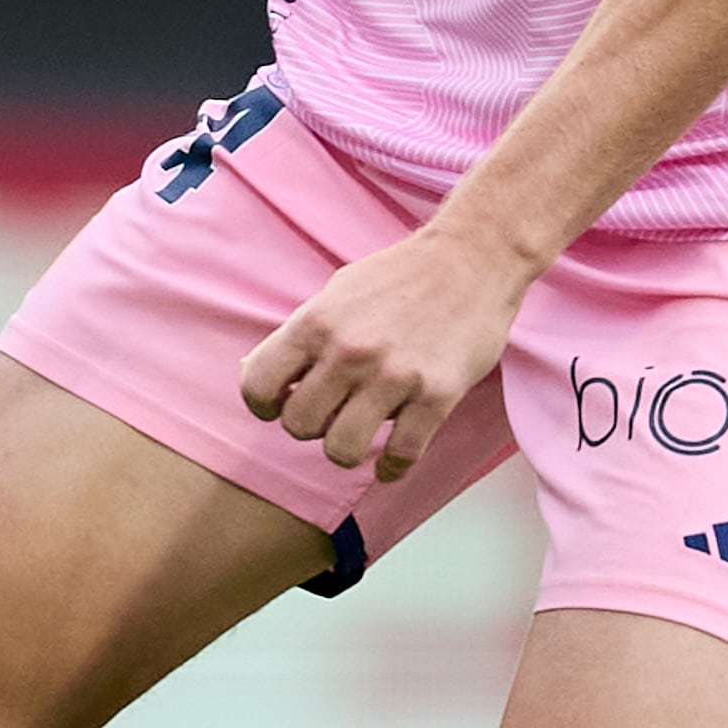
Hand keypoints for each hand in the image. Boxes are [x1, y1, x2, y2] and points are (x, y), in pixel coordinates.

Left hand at [237, 222, 534, 483]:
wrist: (472, 259)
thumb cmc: (399, 277)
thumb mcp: (334, 293)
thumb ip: (299, 336)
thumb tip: (256, 376)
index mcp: (316, 323)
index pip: (258, 386)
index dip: (263, 406)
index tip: (280, 406)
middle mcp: (349, 351)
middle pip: (298, 426)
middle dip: (310, 426)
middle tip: (330, 414)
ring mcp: (393, 376)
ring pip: (341, 450)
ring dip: (346, 449)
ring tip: (358, 432)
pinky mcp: (437, 395)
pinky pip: (401, 454)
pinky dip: (392, 468)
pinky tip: (391, 461)